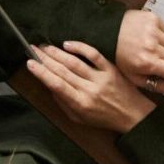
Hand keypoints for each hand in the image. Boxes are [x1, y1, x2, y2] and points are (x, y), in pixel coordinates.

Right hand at [25, 40, 154, 133]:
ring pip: (75, 62)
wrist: (133, 115)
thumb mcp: (80, 119)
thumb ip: (63, 103)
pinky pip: (93, 55)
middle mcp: (89, 90)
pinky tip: (67, 44)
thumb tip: (49, 86)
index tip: (29, 63)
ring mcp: (100, 78)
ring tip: (45, 46)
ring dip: (57, 53)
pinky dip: (80, 48)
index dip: (42, 73)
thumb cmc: (103, 118)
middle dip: (45, 59)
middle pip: (63, 71)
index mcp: (80, 104)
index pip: (57, 85)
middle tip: (32, 49)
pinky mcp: (110, 68)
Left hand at [113, 9, 163, 96]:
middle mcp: (151, 46)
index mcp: (147, 63)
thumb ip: (161, 86)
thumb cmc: (121, 58)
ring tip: (151, 47)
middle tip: (153, 58)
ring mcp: (153, 30)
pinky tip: (149, 37)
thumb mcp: (136, 78)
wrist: (107, 32)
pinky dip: (162, 35)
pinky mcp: (153, 18)